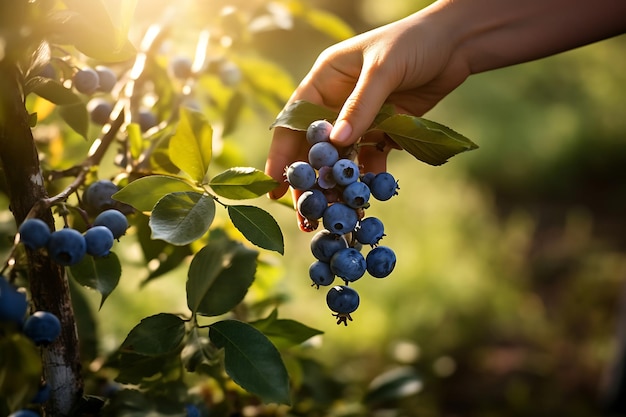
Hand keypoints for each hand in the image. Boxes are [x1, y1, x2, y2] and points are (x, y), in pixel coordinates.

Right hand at [265, 4, 469, 229]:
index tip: (274, 180)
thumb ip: (360, 106)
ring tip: (332, 213)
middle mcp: (337, 101)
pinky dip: (367, 178)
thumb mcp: (383, 69)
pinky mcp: (384, 130)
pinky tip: (365, 199)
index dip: (283, 150)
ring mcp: (361, 118)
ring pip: (341, 157)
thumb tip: (336, 144)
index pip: (296, 119)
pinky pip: (370, 159)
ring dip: (336, 184)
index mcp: (326, 79)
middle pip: (315, 145)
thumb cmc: (413, 42)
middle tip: (302, 210)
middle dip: (308, 177)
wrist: (456, 43)